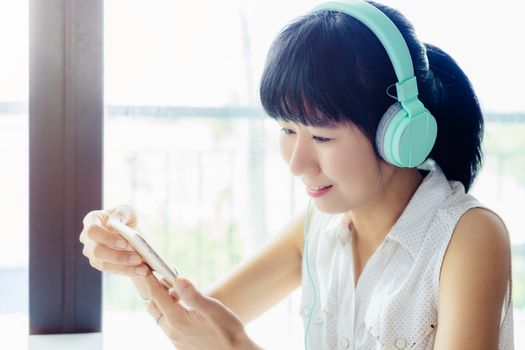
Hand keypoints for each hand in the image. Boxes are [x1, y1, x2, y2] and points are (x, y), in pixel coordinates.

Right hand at [79, 204, 149, 276]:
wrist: (128, 231)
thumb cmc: (125, 217)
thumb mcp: (127, 210)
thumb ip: (122, 212)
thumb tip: (115, 222)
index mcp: (91, 221)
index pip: (93, 231)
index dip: (107, 238)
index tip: (124, 243)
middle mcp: (87, 238)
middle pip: (97, 251)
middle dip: (118, 256)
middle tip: (138, 259)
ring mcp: (92, 253)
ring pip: (104, 264)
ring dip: (125, 267)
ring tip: (144, 269)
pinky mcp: (100, 264)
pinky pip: (113, 270)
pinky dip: (128, 271)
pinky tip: (142, 271)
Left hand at [142, 273, 261, 349]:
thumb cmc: (227, 331)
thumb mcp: (213, 309)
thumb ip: (193, 295)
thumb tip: (178, 280)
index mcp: (177, 320)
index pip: (156, 295)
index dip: (150, 279)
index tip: (145, 266)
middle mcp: (172, 331)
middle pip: (153, 306)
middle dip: (155, 290)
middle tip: (165, 276)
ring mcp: (175, 339)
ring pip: (160, 316)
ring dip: (163, 301)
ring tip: (177, 291)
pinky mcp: (181, 343)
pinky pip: (168, 324)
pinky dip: (169, 311)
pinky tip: (184, 307)